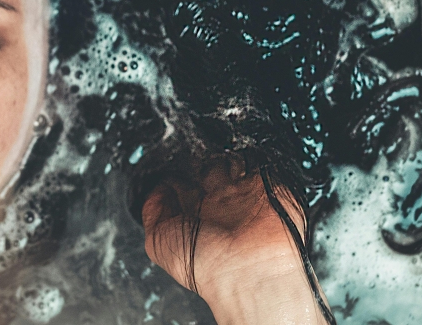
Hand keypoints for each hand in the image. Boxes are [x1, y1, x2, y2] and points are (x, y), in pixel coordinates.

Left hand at [141, 158, 329, 323]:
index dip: (173, 170)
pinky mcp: (268, 185)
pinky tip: (230, 149)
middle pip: (204, 166)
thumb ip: (153, 211)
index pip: (183, 181)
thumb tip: (158, 187)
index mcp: (197, 216)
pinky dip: (244, 149)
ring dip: (217, 150)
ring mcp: (243, 194)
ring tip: (207, 149)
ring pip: (228, 158)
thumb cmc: (205, 266)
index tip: (165, 161)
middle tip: (188, 153)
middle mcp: (220, 204)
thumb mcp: (159, 242)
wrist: (249, 272)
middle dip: (195, 155)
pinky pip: (256, 157)